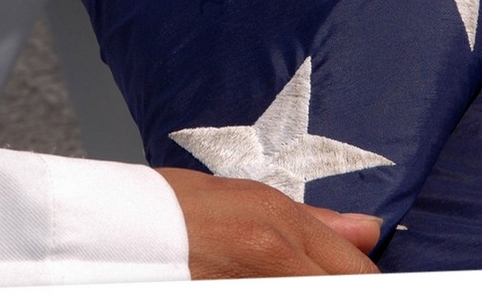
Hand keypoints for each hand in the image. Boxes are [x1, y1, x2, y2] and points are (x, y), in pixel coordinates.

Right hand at [156, 167, 381, 278]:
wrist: (112, 227)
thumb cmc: (173, 207)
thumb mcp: (248, 197)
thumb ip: (315, 221)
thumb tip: (369, 230)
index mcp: (278, 225)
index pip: (357, 272)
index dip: (359, 280)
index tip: (348, 279)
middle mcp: (270, 261)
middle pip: (339, 289)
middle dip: (335, 287)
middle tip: (301, 275)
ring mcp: (246, 287)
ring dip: (303, 289)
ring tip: (268, 275)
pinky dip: (278, 294)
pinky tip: (247, 283)